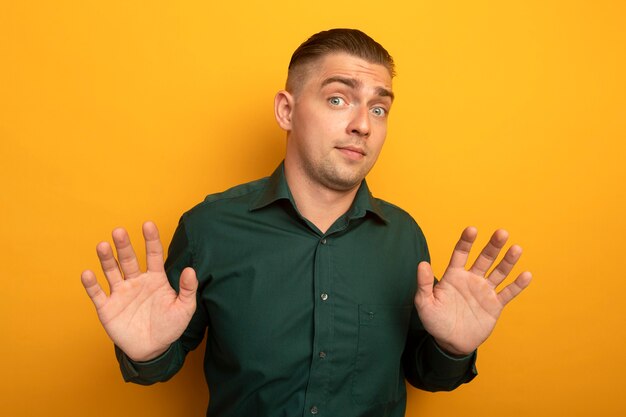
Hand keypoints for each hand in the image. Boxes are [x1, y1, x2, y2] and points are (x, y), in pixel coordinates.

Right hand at [81, 221, 197, 360]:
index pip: (153, 255)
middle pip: (129, 260)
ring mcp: (121, 293)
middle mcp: (136, 281)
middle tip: (119, 231)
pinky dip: (91, 284)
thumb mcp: (184, 308)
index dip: (151, 240)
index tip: (148, 224)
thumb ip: (188, 289)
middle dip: (124, 246)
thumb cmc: (170, 326)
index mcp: (155, 279)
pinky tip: (88, 273)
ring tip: (102, 246)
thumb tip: (190, 269)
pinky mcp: (108, 308)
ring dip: (106, 259)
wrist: (153, 350)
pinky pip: (97, 294)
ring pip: (112, 272)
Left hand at [414, 227, 531, 355]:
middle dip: (493, 246)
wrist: (450, 343)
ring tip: (516, 249)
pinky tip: (526, 275)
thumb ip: (424, 284)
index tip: (472, 230)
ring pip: (499, 272)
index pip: (461, 253)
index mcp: (454, 275)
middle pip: (484, 258)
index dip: (466, 241)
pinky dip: (517, 285)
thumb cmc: (435, 321)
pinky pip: (508, 293)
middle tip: (502, 233)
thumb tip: (422, 264)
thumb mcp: (425, 303)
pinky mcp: (495, 305)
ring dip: (508, 261)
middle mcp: (471, 279)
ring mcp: (484, 291)